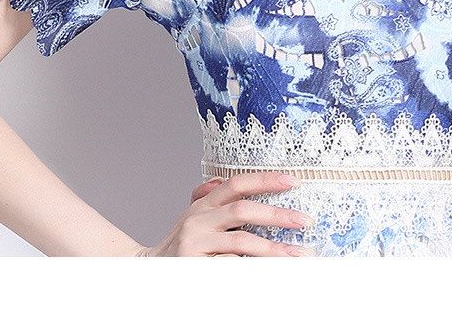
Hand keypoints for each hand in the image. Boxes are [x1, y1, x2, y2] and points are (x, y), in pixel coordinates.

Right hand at [135, 171, 315, 256]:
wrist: (147, 268)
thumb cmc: (179, 243)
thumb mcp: (191, 216)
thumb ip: (206, 198)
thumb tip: (221, 178)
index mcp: (203, 204)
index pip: (235, 184)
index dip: (264, 179)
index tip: (293, 181)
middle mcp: (198, 219)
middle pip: (242, 210)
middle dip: (276, 215)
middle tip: (304, 220)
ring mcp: (195, 243)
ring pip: (240, 241)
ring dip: (273, 249)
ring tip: (298, 255)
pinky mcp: (194, 264)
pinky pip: (229, 266)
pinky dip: (249, 268)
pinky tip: (267, 271)